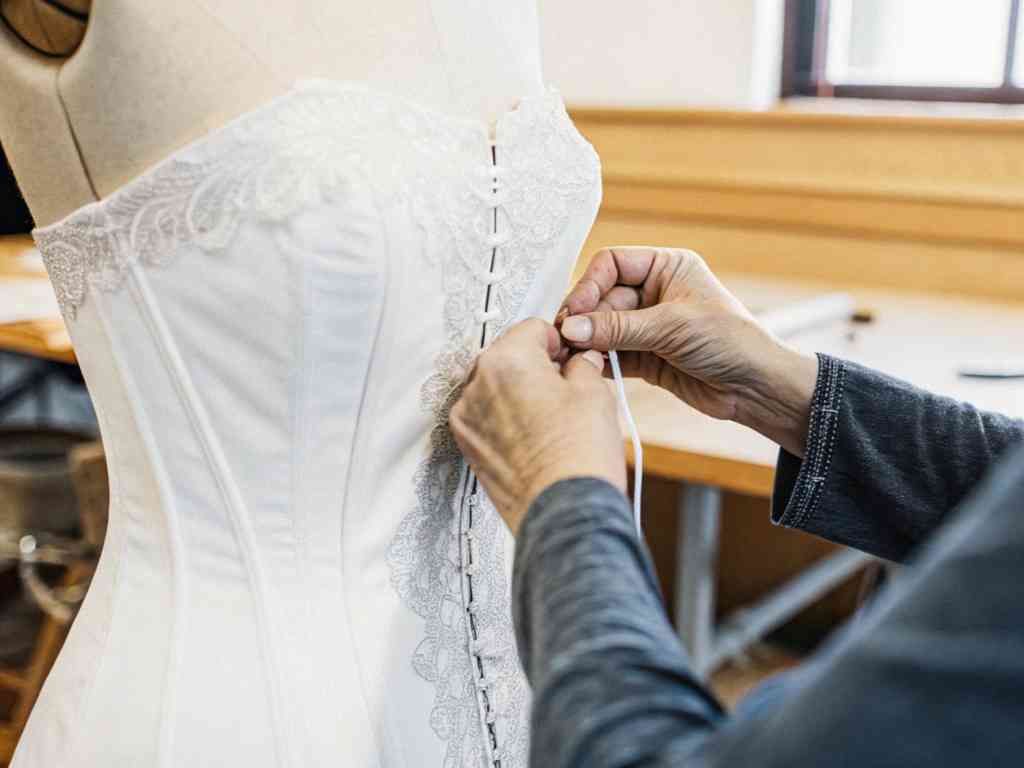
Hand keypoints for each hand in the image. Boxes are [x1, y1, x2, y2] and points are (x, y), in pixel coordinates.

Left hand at [449, 319, 626, 534]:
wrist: (566, 513)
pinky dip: (506, 419)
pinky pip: (487, 418)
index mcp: (505, 361)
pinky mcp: (468, 448)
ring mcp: (467, 419)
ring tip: (551, 417)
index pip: (531, 329)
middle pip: (507, 357)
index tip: (571, 357)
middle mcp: (476, 385)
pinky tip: (535, 436)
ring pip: (495, 388)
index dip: (557, 341)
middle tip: (566, 387)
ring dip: (519, 392)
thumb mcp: (593, 394)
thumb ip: (582, 365)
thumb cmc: (579, 454)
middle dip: (535, 366)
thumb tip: (579, 360)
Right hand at [558, 247, 817, 456]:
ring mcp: (649, 326)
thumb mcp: (672, 326)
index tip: (575, 312)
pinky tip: (588, 369)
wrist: (757, 388)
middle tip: (568, 338)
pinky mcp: (646, 357)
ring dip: (588, 342)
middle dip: (586, 318)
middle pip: (603, 297)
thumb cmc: (731, 341)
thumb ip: (619, 327)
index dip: (590, 284)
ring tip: (574, 356)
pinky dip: (599, 362)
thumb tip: (572, 328)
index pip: (612, 263)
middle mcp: (655, 292)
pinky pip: (612, 354)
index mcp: (667, 267)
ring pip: (603, 328)